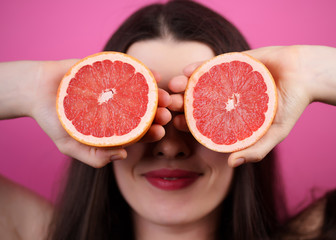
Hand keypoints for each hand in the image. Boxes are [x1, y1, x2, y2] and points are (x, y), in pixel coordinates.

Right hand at [29, 60, 170, 167]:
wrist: (35, 88)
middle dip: (157, 114)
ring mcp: (116, 88)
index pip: (137, 132)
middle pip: (144, 111)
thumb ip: (94, 156)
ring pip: (141, 92)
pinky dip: (143, 72)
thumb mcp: (70, 145)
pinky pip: (129, 71)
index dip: (150, 133)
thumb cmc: (53, 120)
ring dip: (156, 94)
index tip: (159, 132)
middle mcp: (118, 106)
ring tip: (165, 96)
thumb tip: (123, 155)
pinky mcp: (111, 70)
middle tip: (166, 114)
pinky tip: (155, 75)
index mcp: (113, 125)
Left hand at [168, 46, 313, 166]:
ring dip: (185, 83)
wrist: (306, 74)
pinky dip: (200, 66)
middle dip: (181, 103)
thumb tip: (232, 163)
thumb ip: (257, 149)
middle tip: (169, 104)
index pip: (205, 121)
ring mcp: (228, 79)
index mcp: (232, 116)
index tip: (175, 123)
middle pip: (198, 101)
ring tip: (173, 86)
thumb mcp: (276, 132)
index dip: (189, 123)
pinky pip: (213, 64)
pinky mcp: (232, 62)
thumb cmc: (292, 106)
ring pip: (200, 82)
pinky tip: (187, 69)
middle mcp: (226, 98)